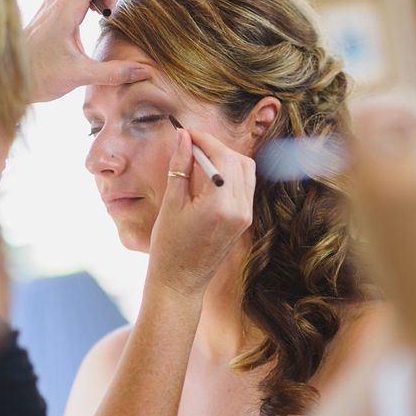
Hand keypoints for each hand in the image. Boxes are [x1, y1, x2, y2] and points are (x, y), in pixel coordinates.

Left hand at [24, 0, 149, 102]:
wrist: (6, 78)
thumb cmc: (39, 77)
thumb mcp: (81, 76)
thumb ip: (114, 73)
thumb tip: (145, 72)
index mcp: (65, 9)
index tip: (109, 17)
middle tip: (107, 13)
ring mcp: (49, 0)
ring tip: (98, 11)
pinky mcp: (47, 8)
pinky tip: (84, 13)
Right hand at [146, 129, 255, 298]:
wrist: (181, 281)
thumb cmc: (169, 247)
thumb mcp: (171, 203)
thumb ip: (180, 166)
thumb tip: (183, 137)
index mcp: (220, 205)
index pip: (222, 158)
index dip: (205, 140)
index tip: (187, 134)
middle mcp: (240, 210)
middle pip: (238, 161)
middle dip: (216, 147)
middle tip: (191, 144)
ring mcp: (245, 216)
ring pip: (245, 171)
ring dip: (225, 159)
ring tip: (198, 159)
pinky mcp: (245, 220)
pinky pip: (244, 186)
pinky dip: (230, 174)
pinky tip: (208, 176)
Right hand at [349, 102, 415, 346]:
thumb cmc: (404, 294)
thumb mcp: (367, 240)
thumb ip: (361, 192)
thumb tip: (354, 156)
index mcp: (376, 185)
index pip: (366, 123)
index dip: (362, 124)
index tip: (360, 132)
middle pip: (404, 120)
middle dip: (394, 132)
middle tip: (387, 153)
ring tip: (415, 192)